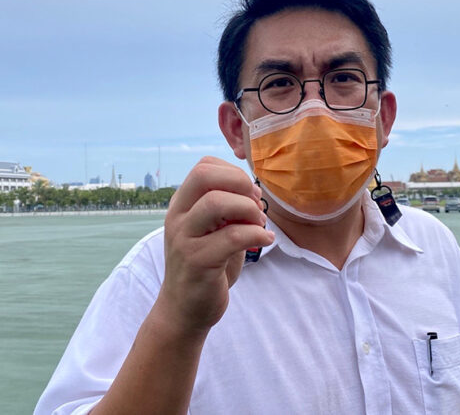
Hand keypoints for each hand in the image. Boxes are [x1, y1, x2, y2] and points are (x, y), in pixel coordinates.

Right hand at [158, 156, 273, 336]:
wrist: (184, 309)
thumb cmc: (206, 264)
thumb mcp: (213, 230)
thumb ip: (228, 209)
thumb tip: (255, 192)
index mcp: (182, 205)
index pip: (204, 166)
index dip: (234, 172)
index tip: (250, 193)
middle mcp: (178, 217)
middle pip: (204, 176)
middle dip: (239, 182)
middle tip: (255, 204)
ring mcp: (184, 238)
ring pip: (216, 203)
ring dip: (248, 209)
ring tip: (260, 223)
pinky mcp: (197, 262)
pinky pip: (232, 236)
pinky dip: (257, 234)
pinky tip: (265, 240)